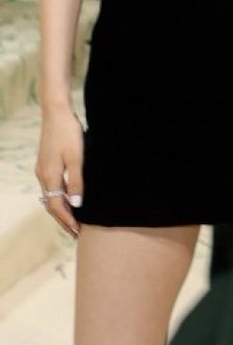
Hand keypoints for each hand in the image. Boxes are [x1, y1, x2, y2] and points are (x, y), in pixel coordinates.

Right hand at [36, 106, 82, 237]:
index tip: (78, 232)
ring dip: (61, 208)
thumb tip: (76, 205)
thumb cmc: (69, 132)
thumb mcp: (77, 158)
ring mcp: (42, 169)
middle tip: (76, 232)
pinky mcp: (45, 162)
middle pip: (52, 204)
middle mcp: (43, 176)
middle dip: (63, 219)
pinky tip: (68, 197)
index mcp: (49, 177)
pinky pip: (52, 186)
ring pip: (51, 195)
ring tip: (74, 218)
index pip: (57, 206)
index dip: (67, 220)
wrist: (56, 112)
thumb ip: (76, 182)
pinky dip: (60, 196)